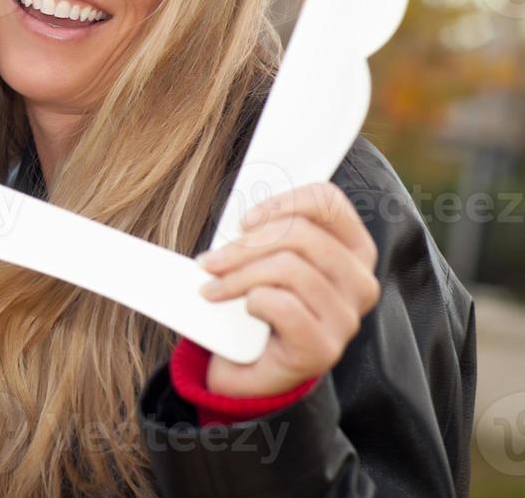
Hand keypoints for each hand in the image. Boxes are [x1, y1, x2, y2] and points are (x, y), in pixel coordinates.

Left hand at [197, 182, 380, 397]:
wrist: (252, 368)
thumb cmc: (261, 303)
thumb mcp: (268, 258)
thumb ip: (268, 230)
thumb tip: (244, 214)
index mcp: (354, 250)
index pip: (329, 202)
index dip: (281, 203)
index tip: (245, 220)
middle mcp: (360, 282)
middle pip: (301, 234)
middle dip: (244, 245)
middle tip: (210, 262)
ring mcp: (346, 319)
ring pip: (288, 268)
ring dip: (237, 276)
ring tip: (213, 288)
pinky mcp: (323, 348)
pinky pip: (282, 305)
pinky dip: (251, 301)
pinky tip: (243, 308)